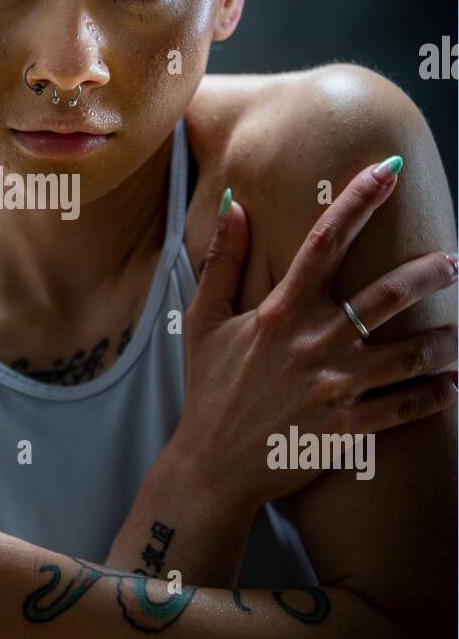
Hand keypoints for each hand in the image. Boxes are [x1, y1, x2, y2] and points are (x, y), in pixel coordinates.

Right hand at [167, 157, 457, 508]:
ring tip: (457, 332)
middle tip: (453, 263)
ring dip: (442, 342)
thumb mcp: (205, 321)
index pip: (325, 243)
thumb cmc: (209, 389)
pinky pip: (401, 409)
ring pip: (406, 357)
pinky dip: (433, 396)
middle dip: (428, 274)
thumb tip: (236, 205)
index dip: (358, 202)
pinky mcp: (344, 429)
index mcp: (280, 312)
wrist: (211, 466)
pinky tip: (451, 385)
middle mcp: (311, 345)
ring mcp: (332, 389)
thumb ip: (222, 261)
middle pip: (384, 297)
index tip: (388, 172)